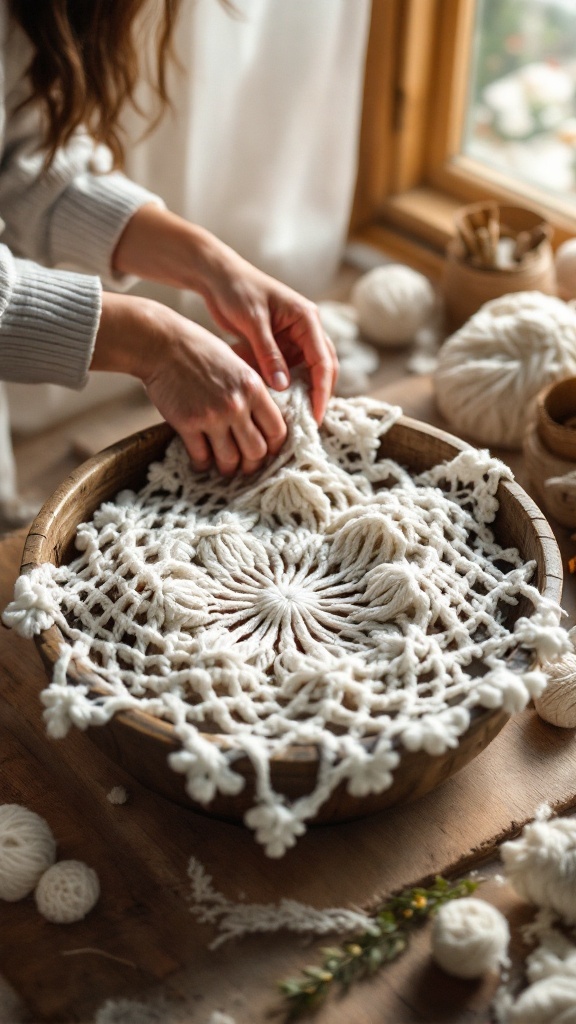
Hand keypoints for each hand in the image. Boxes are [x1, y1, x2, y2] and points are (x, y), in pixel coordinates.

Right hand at [92, 293, 286, 474]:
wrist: (163, 344)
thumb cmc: (200, 350)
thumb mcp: (238, 364)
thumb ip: (252, 392)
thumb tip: (262, 421)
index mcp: (254, 388)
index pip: (277, 431)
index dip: (274, 448)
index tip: (267, 452)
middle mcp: (236, 405)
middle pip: (256, 452)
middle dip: (252, 465)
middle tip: (245, 467)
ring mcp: (212, 416)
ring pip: (230, 459)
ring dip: (227, 469)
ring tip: (224, 468)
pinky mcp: (187, 424)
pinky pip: (201, 457)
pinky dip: (202, 464)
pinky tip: (202, 462)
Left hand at [112, 207, 338, 422]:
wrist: (217, 277)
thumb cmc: (236, 291)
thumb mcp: (253, 322)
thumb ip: (268, 354)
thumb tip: (283, 386)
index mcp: (307, 318)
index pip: (324, 360)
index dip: (322, 391)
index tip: (316, 415)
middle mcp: (306, 328)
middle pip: (323, 368)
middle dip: (318, 395)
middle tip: (309, 424)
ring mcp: (293, 337)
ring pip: (306, 372)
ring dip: (301, 393)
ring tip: (293, 419)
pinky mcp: (279, 345)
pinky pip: (287, 371)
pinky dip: (283, 387)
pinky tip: (274, 404)